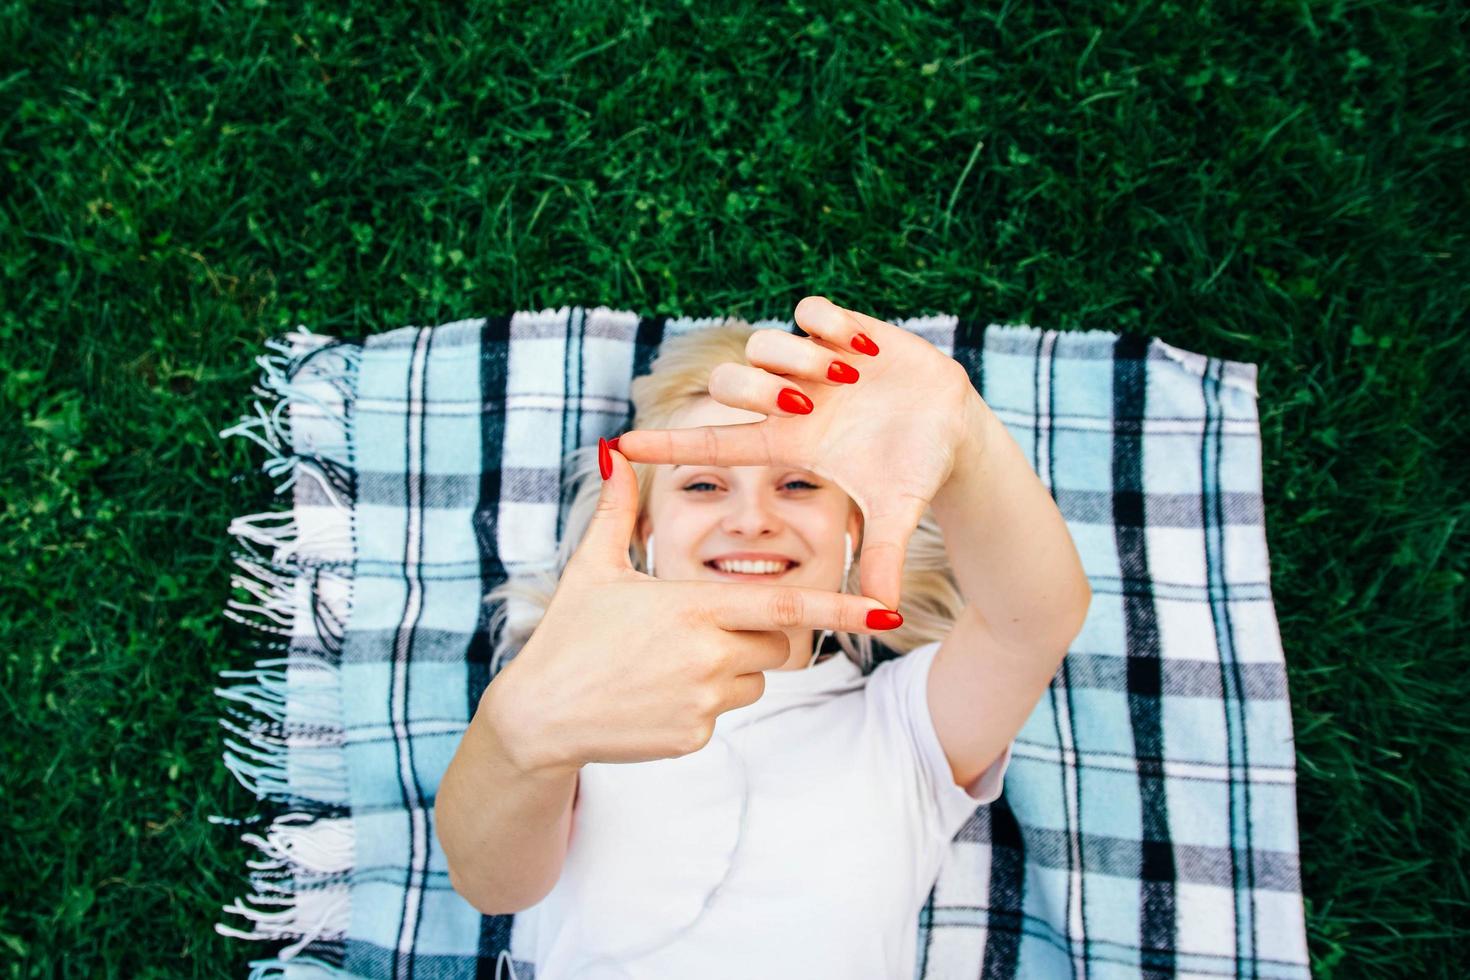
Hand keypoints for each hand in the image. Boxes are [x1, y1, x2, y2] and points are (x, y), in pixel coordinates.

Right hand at [485, 440, 904, 773]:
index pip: (787, 607)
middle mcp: (708, 655)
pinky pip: (721, 713)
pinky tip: (651, 696)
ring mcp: (703, 702)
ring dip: (725, 668)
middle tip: (693, 631)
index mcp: (693, 607)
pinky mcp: (694, 738)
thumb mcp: (592, 568)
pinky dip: (698, 703)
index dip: (841, 608)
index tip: (885, 609)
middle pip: (774, 641)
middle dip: (753, 631)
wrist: (537, 717)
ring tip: (662, 665)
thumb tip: (613, 452)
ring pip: (750, 677)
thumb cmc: (567, 636)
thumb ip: (617, 510)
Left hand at [612, 295, 986, 611]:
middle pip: (732, 385)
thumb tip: (883, 615)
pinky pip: (810, 309)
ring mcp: (813, 362)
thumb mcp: (897, 512)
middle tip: (806, 403)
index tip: (622, 444)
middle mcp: (790, 399)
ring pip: (766, 343)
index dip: (669, 443)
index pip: (714, 443)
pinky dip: (830, 325)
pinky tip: (862, 351)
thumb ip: (884, 556)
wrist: (951, 426)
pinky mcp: (842, 328)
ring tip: (847, 377)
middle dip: (759, 390)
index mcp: (788, 442)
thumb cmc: (913, 469)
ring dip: (799, 358)